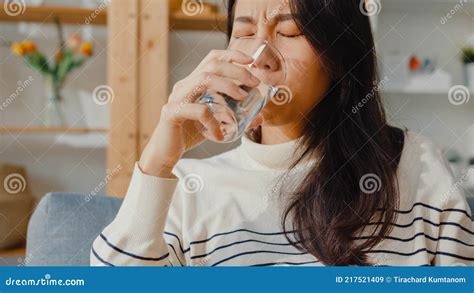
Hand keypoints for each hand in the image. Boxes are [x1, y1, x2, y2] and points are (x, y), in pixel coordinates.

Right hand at [139, 49, 261, 177]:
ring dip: (228, 86)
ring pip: (204, 80)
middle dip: (237, 70)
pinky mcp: (172, 112)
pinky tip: (219, 134)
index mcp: (194, 83)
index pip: (212, 59)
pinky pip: (198, 110)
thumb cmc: (190, 134)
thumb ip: (235, 117)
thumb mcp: (216, 122)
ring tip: (243, 98)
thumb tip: (259, 116)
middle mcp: (184, 85)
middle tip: (254, 83)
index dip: (232, 55)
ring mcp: (177, 97)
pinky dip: (214, 122)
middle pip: (212, 65)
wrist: (165, 153)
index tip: (251, 61)